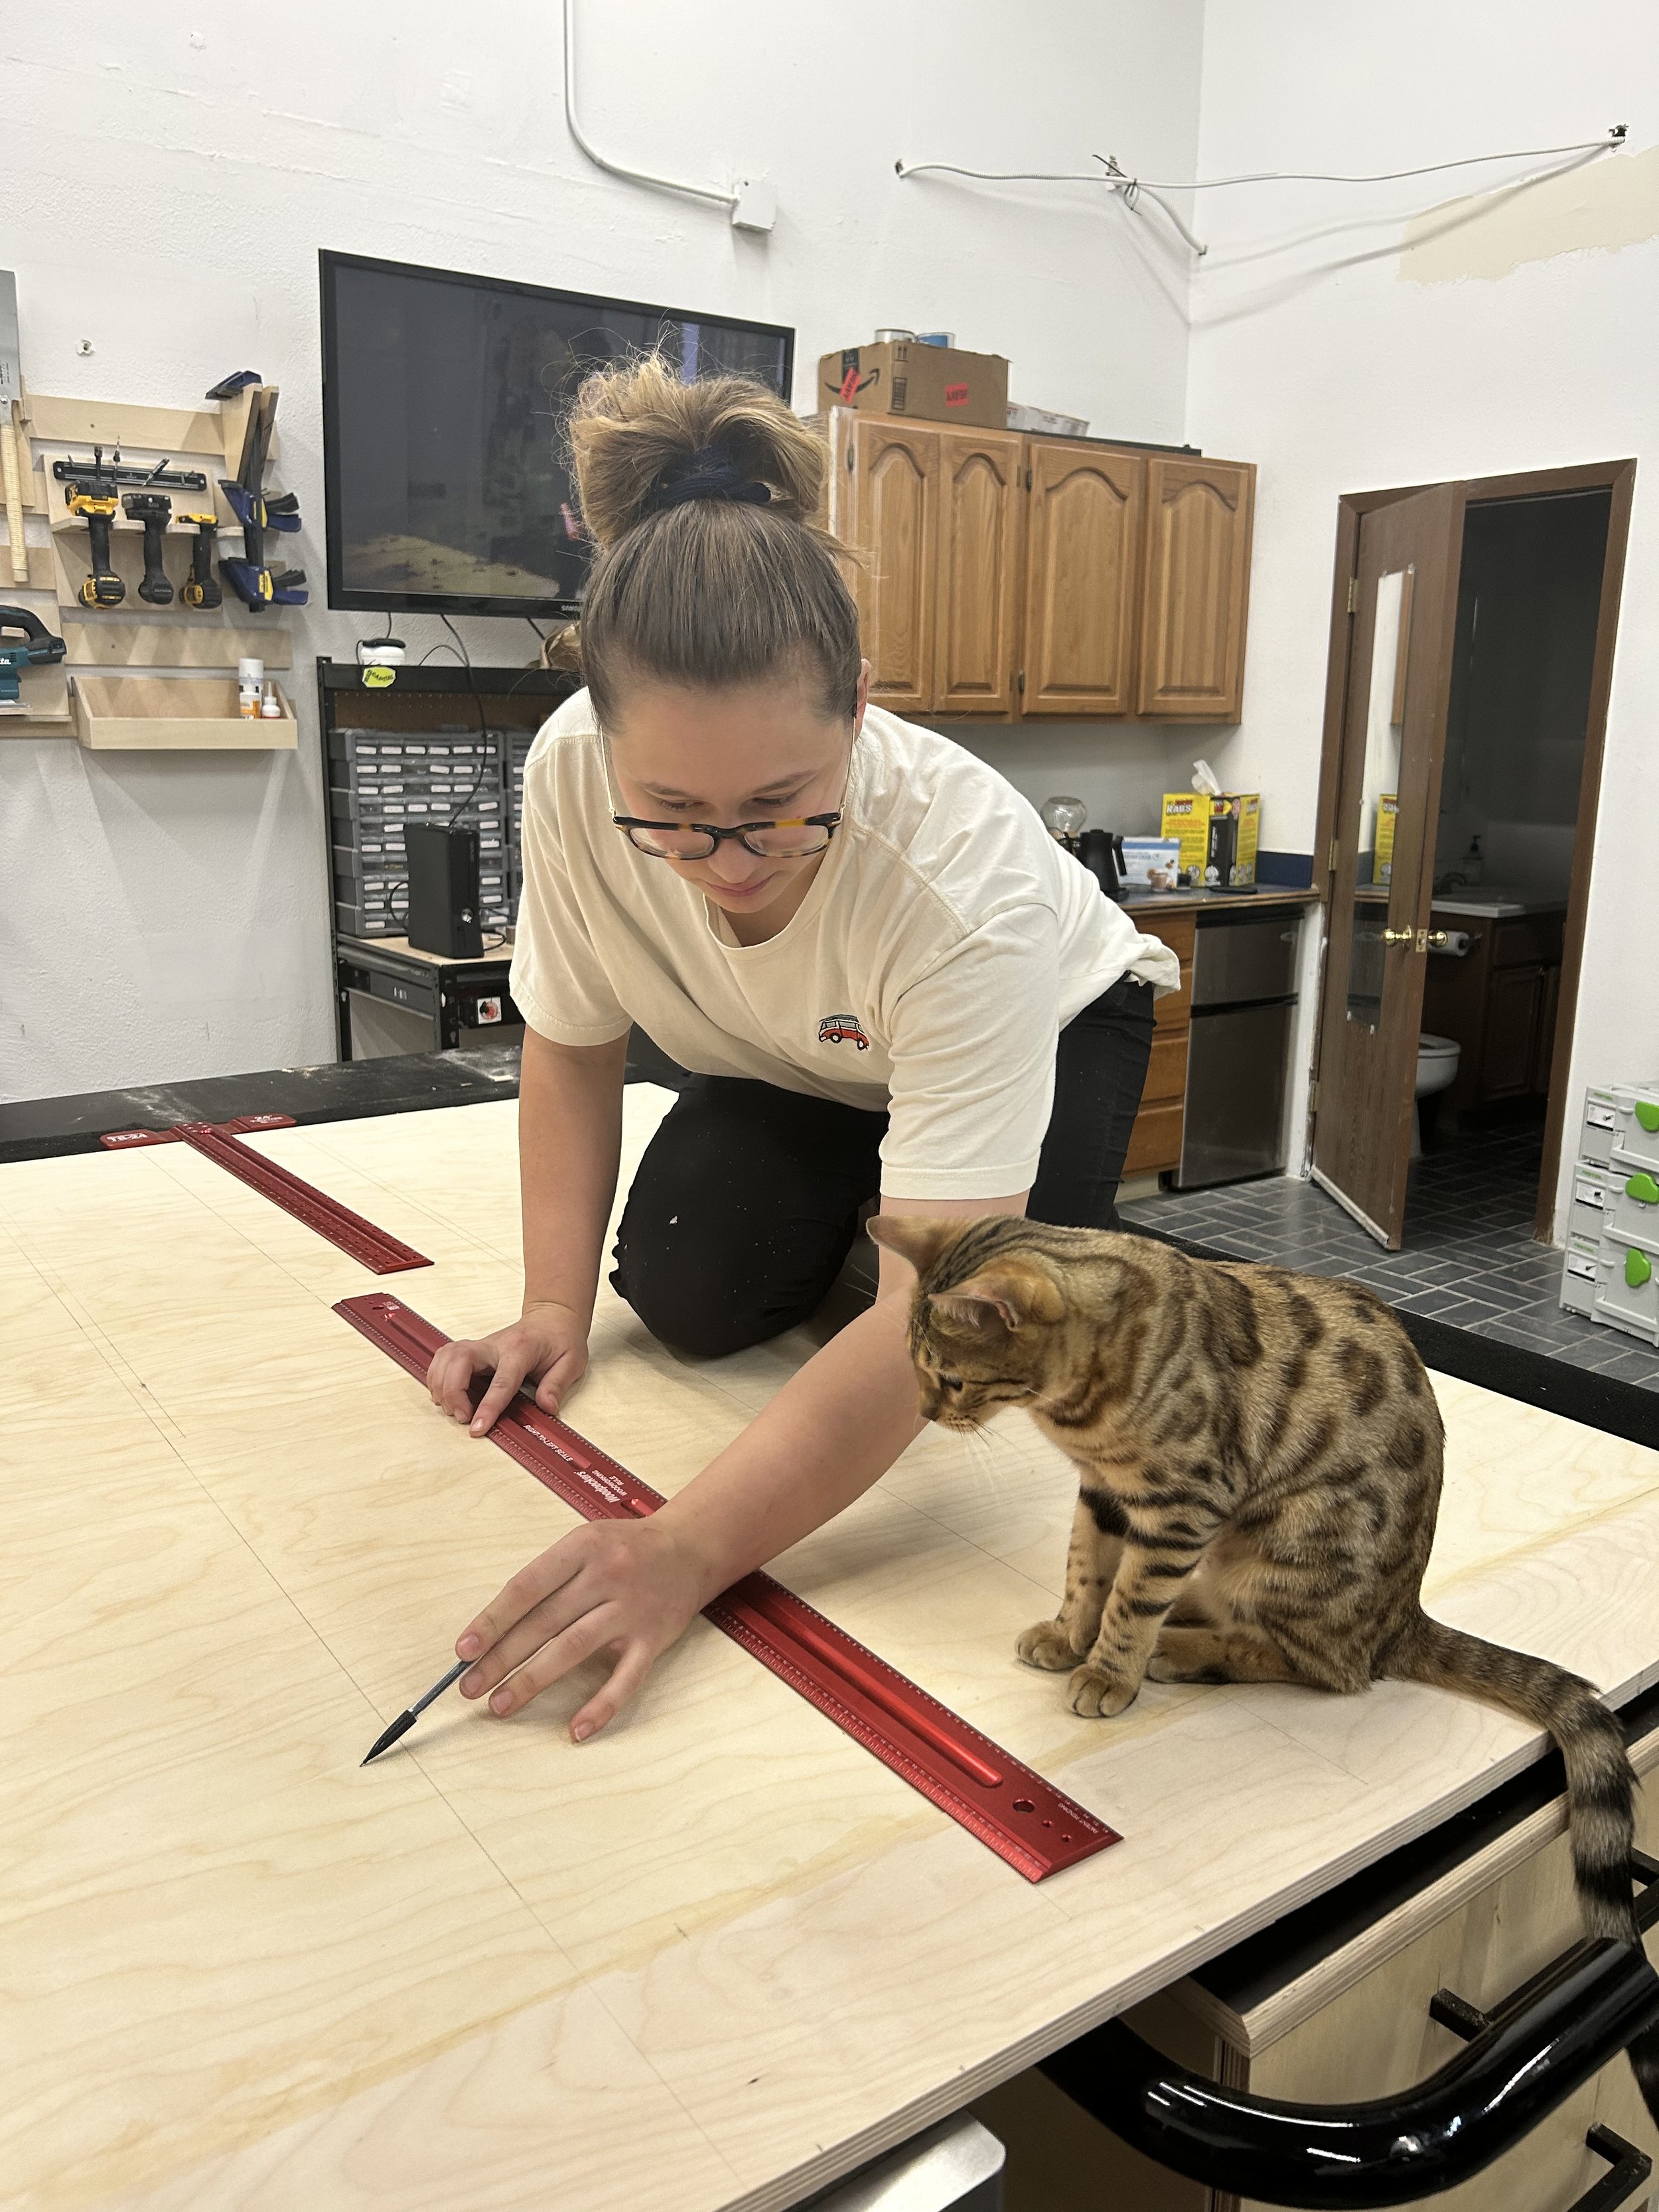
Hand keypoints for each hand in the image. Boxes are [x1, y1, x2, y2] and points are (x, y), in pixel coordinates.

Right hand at [426, 1300, 588, 1436]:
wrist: (552, 1317)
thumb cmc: (560, 1339)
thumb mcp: (571, 1362)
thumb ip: (557, 1385)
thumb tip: (547, 1409)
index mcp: (521, 1350)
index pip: (501, 1381)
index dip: (487, 1407)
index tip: (477, 1428)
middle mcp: (495, 1345)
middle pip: (460, 1361)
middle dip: (452, 1392)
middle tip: (462, 1417)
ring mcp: (481, 1345)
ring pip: (447, 1356)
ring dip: (441, 1384)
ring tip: (452, 1408)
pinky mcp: (472, 1349)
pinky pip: (445, 1357)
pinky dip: (438, 1375)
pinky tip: (445, 1393)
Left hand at [455, 1515, 710, 1739]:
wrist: (690, 1547)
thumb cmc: (625, 1548)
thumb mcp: (584, 1543)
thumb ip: (547, 1579)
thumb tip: (496, 1629)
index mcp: (583, 1547)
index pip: (527, 1587)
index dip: (493, 1621)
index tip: (464, 1651)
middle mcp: (607, 1576)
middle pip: (545, 1622)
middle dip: (502, 1658)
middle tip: (470, 1687)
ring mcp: (632, 1610)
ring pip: (574, 1648)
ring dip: (533, 1680)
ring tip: (500, 1704)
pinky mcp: (654, 1640)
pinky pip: (626, 1679)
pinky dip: (601, 1706)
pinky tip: (576, 1729)